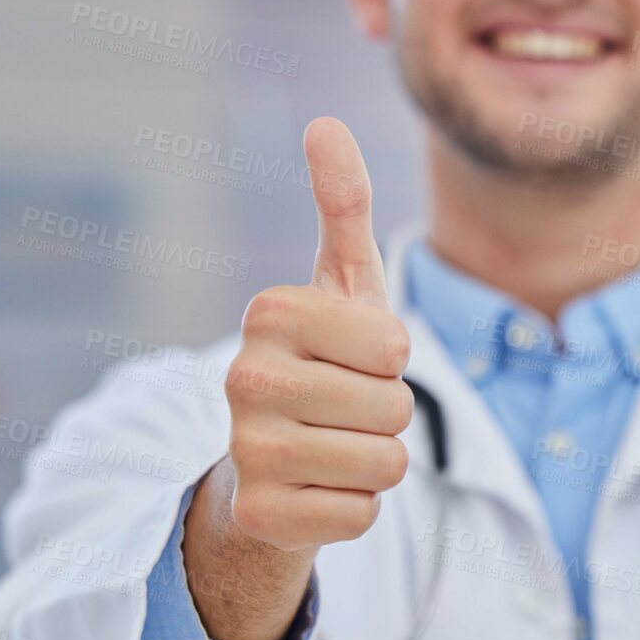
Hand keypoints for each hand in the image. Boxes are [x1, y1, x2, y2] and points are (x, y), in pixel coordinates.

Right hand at [224, 116, 413, 551]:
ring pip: (386, 464)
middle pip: (394, 406)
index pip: (394, 345)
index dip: (389, 357)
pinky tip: (316, 489)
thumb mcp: (340, 282)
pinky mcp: (260, 516)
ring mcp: (245, 451)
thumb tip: (325, 122)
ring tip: (332, 445)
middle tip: (342, 407)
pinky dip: (355, 507)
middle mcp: (244, 377)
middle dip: (387, 413)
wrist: (270, 461)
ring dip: (376, 460)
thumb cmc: (323, 358)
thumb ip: (341, 203)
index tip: (351, 357)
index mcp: (270, 312)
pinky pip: (363, 514)